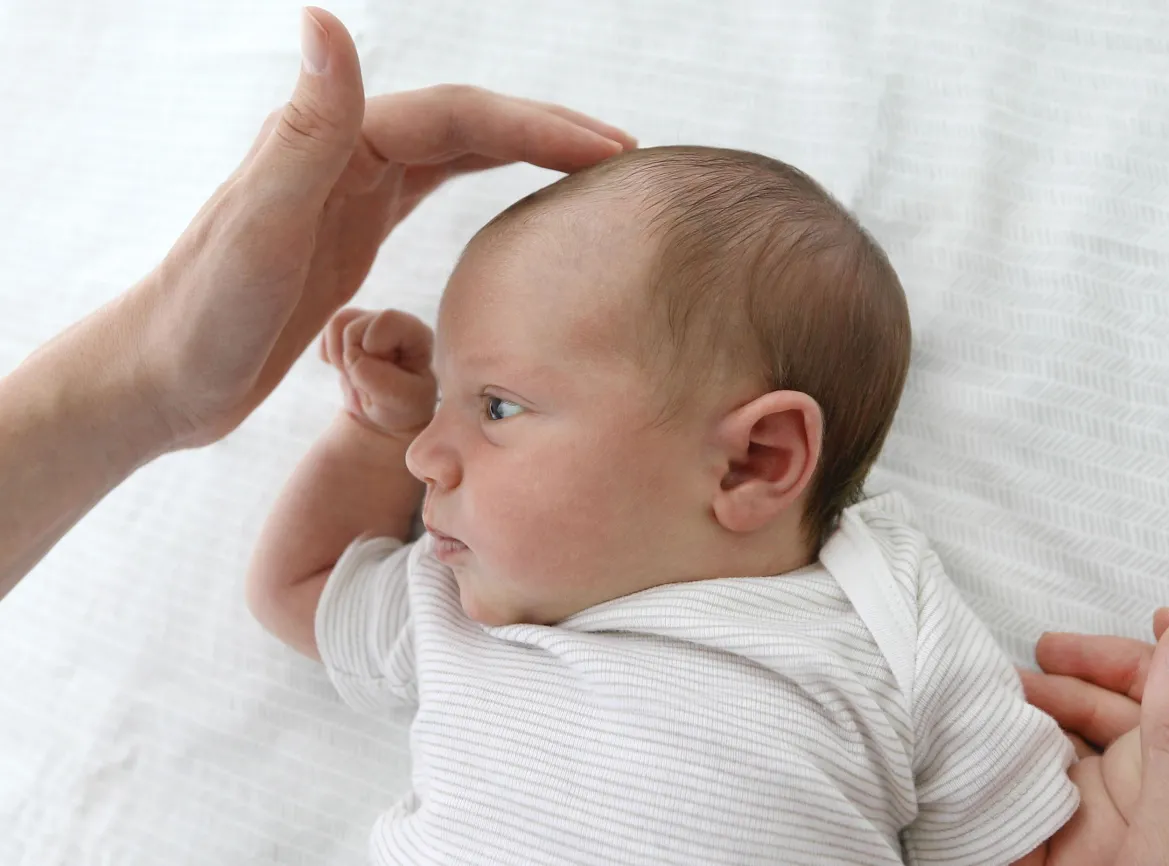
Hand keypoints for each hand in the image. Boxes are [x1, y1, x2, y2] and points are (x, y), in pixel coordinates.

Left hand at [120, 7, 632, 450]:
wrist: (162, 378)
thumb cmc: (204, 313)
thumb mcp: (259, 224)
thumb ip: (305, 129)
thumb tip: (327, 20)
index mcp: (335, 143)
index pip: (460, 117)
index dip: (540, 127)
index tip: (611, 151)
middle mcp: (346, 153)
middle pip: (470, 125)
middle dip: (550, 132)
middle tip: (626, 156)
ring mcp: (351, 192)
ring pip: (459, 153)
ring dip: (526, 151)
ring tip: (592, 171)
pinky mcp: (352, 232)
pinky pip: (438, 189)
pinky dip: (489, 183)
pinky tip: (517, 203)